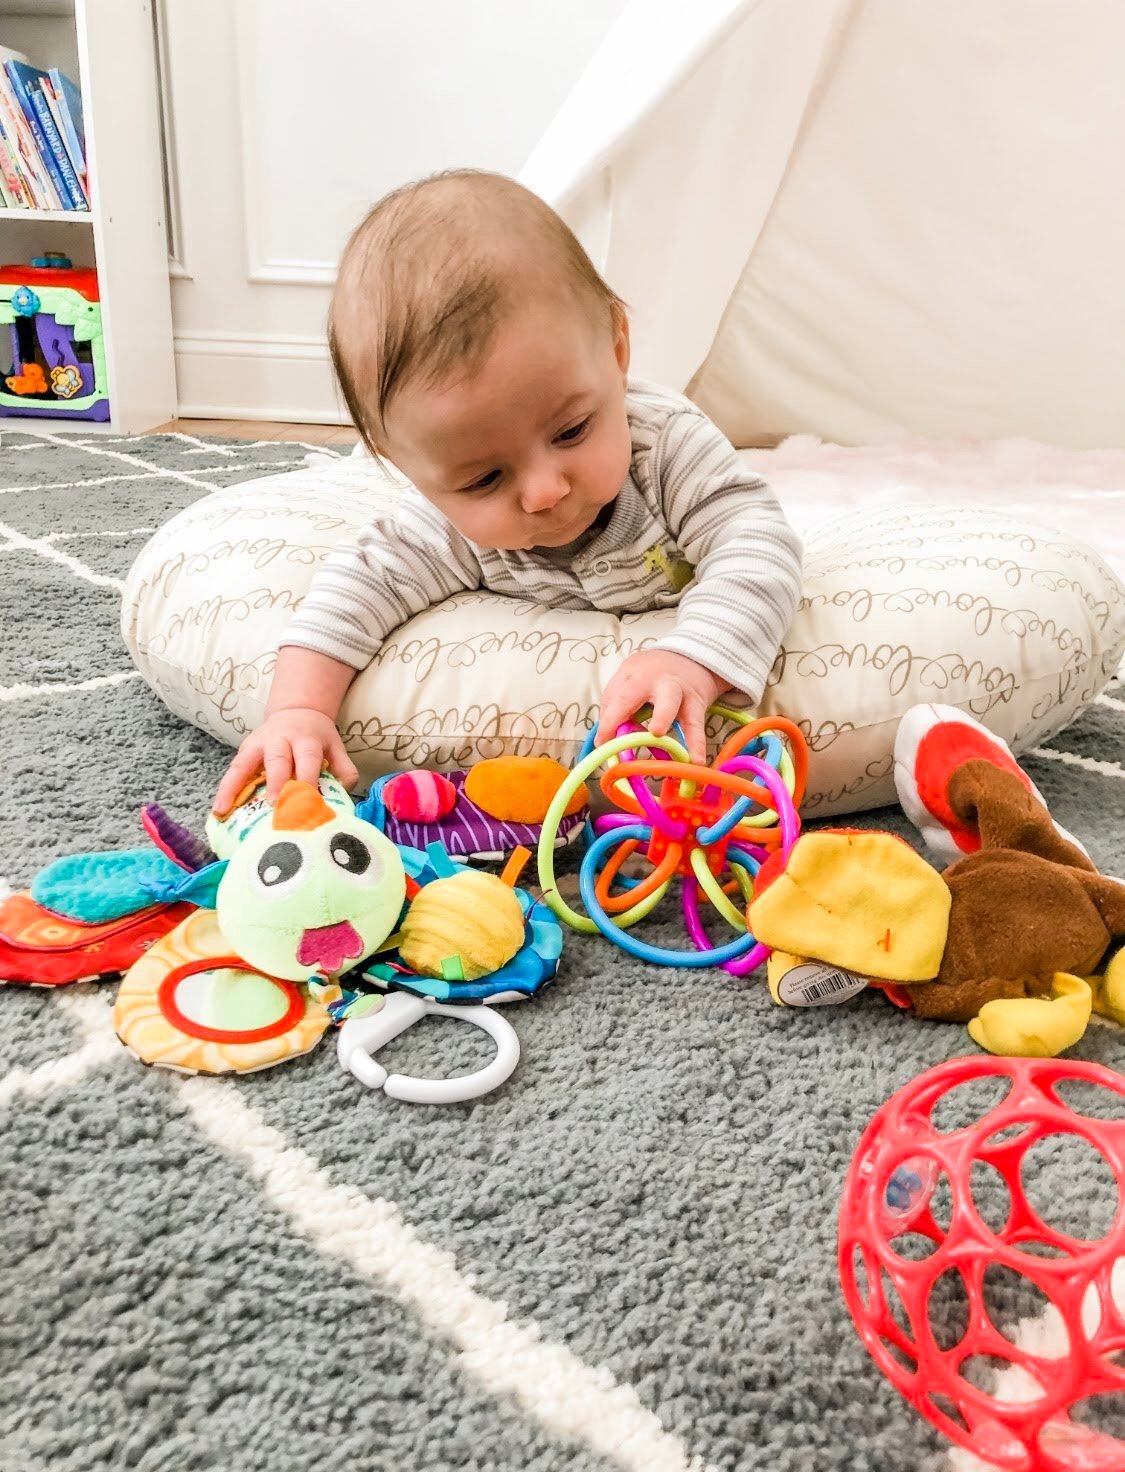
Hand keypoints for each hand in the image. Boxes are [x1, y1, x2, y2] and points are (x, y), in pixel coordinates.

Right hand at [213, 707, 358, 812]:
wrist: (296, 712)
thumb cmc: (317, 738)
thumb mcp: (336, 746)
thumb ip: (344, 769)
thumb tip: (344, 791)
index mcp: (307, 739)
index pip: (308, 759)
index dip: (307, 778)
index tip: (307, 801)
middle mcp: (281, 739)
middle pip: (277, 760)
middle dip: (275, 782)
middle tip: (273, 805)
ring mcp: (258, 744)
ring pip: (245, 763)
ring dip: (235, 786)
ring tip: (225, 809)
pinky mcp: (244, 751)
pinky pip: (233, 770)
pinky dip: (224, 789)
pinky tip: (218, 809)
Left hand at [595, 650, 729, 761]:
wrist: (689, 655)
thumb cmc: (650, 672)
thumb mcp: (627, 677)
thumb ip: (614, 702)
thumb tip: (606, 736)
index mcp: (637, 676)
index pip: (621, 698)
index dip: (610, 721)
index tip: (603, 743)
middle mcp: (661, 682)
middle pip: (656, 695)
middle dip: (658, 714)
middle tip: (655, 732)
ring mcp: (681, 692)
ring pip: (679, 709)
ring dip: (681, 730)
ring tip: (681, 750)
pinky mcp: (697, 704)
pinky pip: (696, 725)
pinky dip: (698, 744)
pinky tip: (697, 760)